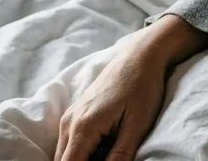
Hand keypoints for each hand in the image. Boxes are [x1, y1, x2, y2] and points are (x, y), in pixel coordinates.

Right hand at [55, 15, 207, 160]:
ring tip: (109, 151)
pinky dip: (82, 151)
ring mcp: (70, 117)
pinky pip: (70, 142)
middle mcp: (69, 123)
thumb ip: (120, 155)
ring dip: (82, 159)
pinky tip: (103, 148)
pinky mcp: (76, 113)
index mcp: (83, 128)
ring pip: (65, 153)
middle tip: (110, 157)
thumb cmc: (143, 88)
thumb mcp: (137, 126)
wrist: (141, 56)